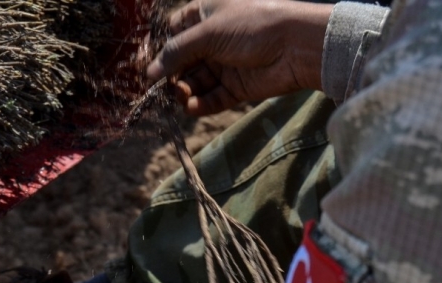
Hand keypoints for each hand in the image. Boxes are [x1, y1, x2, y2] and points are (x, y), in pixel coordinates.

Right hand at [147, 0, 332, 115]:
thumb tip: (150, 72)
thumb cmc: (253, 25)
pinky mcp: (235, 88)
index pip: (173, 33)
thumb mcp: (208, 32)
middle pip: (181, 62)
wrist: (296, 46)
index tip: (146, 65)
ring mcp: (223, 65)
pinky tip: (192, 107)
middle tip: (159, 89)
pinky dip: (200, 105)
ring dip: (183, 92)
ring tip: (181, 97)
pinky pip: (211, 99)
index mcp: (204, 16)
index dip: (159, 48)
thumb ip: (177, 52)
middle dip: (169, 75)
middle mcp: (212, 41)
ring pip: (194, 83)